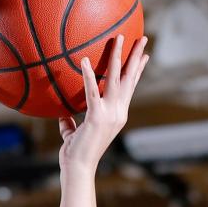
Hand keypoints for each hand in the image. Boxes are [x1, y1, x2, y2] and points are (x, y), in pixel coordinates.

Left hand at [58, 34, 148, 173]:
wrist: (78, 169)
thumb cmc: (76, 155)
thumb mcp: (74, 135)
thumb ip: (71, 123)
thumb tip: (63, 115)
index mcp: (117, 115)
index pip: (129, 88)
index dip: (137, 71)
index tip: (144, 56)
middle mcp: (118, 112)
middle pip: (129, 79)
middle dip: (136, 57)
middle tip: (143, 37)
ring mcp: (110, 114)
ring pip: (116, 79)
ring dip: (119, 56)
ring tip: (120, 37)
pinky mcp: (97, 117)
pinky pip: (92, 91)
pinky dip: (88, 75)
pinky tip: (84, 60)